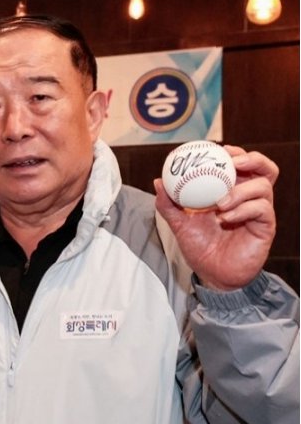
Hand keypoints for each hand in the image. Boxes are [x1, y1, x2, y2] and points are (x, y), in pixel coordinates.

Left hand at [154, 145, 276, 290]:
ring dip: (241, 191)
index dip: (236, 153)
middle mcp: (249, 198)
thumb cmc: (200, 246)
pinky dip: (243, 210)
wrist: (212, 274)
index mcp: (232, 191)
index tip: (220, 150)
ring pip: (263, 186)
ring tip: (220, 204)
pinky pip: (261, 209)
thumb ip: (168, 204)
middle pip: (264, 169)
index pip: (242, 164)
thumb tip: (158, 182)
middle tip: (232, 163)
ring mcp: (259, 211)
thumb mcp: (179, 224)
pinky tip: (226, 219)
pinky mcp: (265, 226)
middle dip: (251, 160)